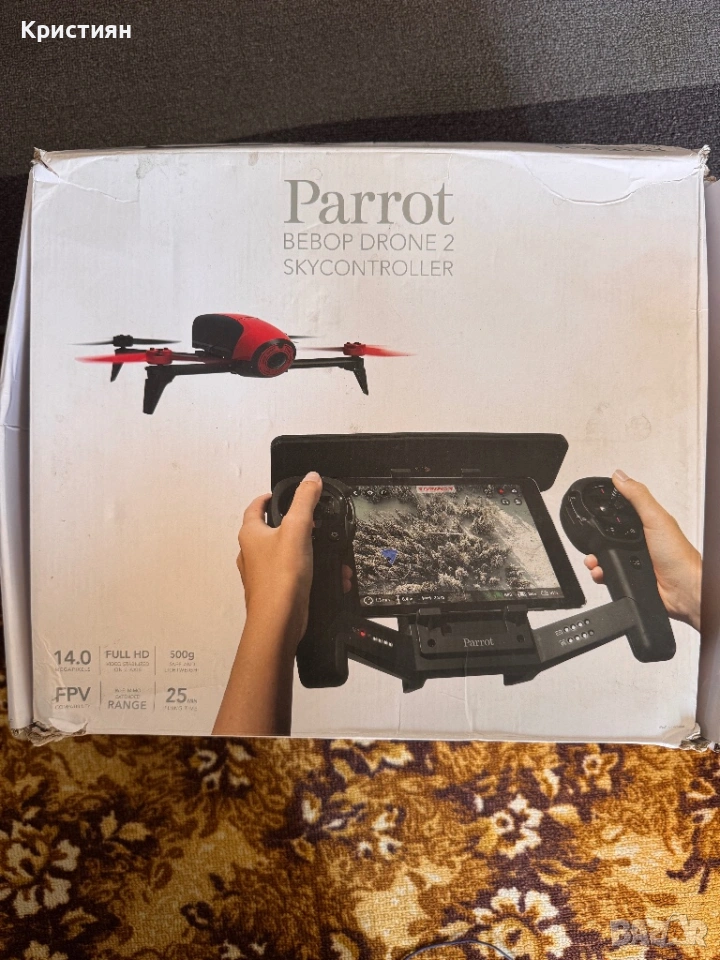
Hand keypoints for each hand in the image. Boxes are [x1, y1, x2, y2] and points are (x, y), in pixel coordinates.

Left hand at [237, 471, 322, 648]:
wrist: (278, 621)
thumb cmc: (279, 579)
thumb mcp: (297, 529)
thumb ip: (304, 501)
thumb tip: (310, 479)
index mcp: (250, 534)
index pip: (255, 507)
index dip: (267, 497)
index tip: (278, 494)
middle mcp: (251, 552)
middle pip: (269, 529)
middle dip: (291, 524)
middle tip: (306, 519)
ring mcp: (261, 572)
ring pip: (282, 552)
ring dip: (302, 548)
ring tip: (319, 547)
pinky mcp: (274, 588)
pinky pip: (290, 572)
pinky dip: (306, 569)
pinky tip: (321, 573)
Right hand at [584, 469, 701, 630]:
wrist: (683, 590)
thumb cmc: (679, 556)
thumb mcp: (656, 519)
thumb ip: (638, 496)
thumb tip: (620, 476)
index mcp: (648, 524)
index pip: (622, 511)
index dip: (607, 509)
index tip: (594, 507)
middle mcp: (641, 542)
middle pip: (609, 535)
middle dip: (596, 539)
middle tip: (591, 540)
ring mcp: (635, 560)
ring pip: (606, 555)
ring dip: (596, 558)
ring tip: (594, 560)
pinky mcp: (631, 577)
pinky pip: (608, 573)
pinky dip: (601, 573)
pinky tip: (602, 572)